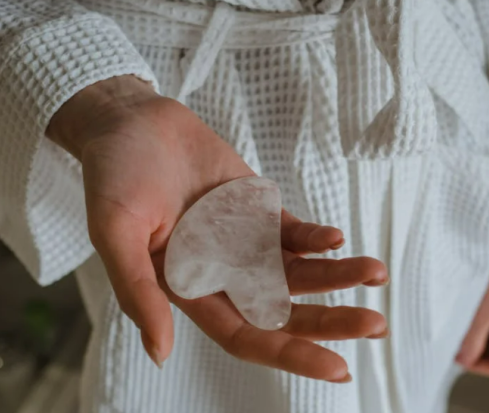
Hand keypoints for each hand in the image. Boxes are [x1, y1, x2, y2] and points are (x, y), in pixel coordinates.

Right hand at [46, 76, 388, 382]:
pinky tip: (337, 239)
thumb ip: (136, 291)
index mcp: (187, 289)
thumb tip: (160, 353)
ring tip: (376, 273)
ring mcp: (243, 242)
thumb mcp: (114, 233)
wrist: (131, 121)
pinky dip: (316, 239)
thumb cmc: (113, 175)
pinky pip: (293, 233)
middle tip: (375, 326)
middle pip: (284, 311)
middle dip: (330, 321)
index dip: (290, 353)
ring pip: (297, 273)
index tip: (337, 367)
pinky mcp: (256, 210)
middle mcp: (221, 273)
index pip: (246, 336)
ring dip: (337, 277)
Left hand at [455, 208, 488, 376]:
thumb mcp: (479, 315)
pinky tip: (469, 300)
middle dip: (473, 346)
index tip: (452, 351)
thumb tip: (463, 361)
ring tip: (458, 314)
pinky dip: (482, 314)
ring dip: (476, 329)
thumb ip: (470, 342)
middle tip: (451, 331)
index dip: (473, 366)